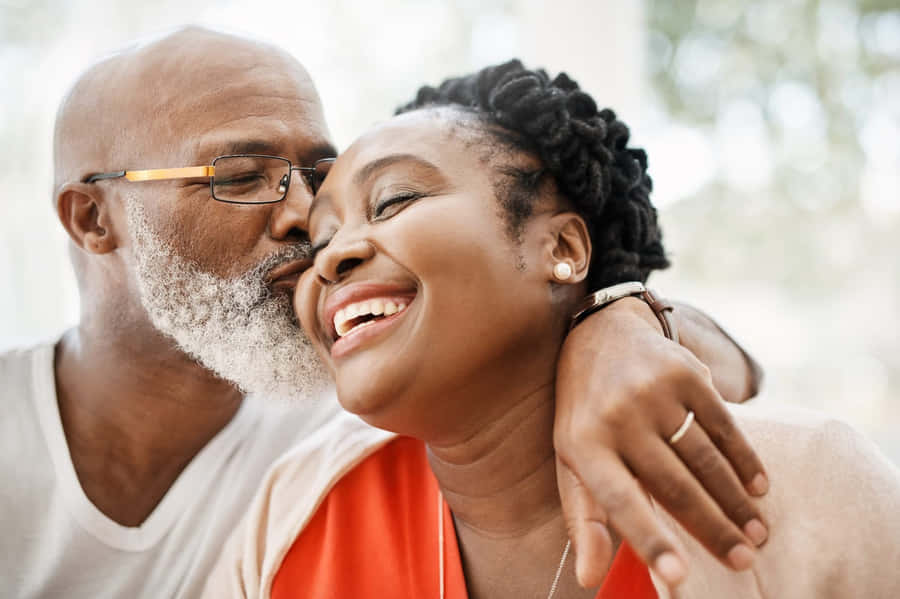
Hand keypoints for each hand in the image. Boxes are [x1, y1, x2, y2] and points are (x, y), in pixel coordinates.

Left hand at [553, 298, 768, 588]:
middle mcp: (616, 417)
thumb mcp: (571, 461)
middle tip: (743, 562)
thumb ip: (585, 518)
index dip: (649, 540)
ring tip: (757, 533)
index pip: (618, 501)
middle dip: (714, 530)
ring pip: (705, 459)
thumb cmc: (586, 414)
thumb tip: (591, 579)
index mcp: (583, 445)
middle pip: (674, 485)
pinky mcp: (685, 373)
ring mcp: (652, 392)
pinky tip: (758, 487)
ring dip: (736, 501)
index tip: (678, 577)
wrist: (601, 333)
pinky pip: (723, 425)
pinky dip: (744, 459)